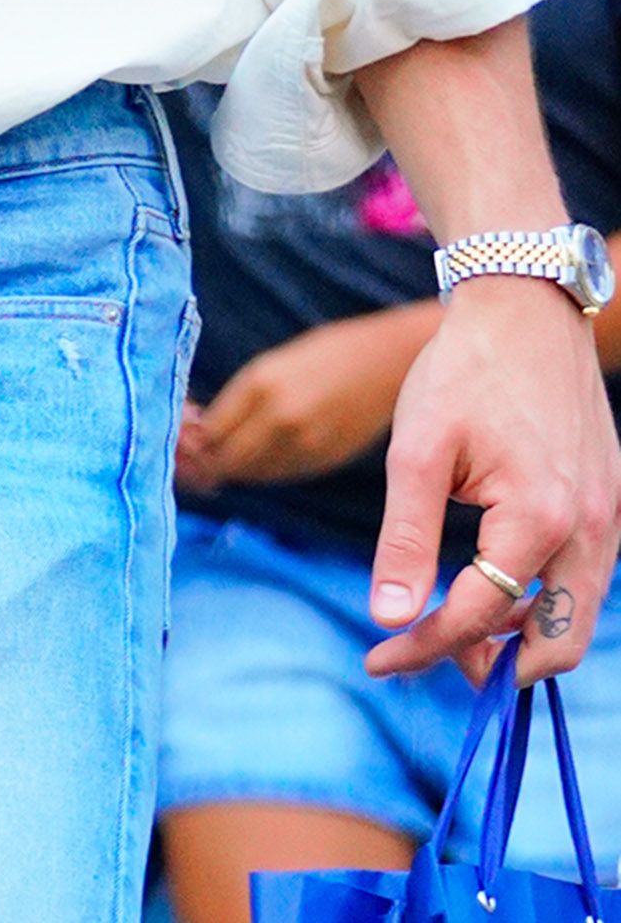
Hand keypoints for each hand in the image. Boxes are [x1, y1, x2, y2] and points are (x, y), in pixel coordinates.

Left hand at [177, 311, 431, 491]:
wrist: (388, 362)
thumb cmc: (324, 354)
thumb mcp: (272, 366)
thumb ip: (239, 400)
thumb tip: (199, 429)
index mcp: (260, 385)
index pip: (210, 432)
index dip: (189, 442)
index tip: (178, 438)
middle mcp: (281, 418)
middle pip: (227, 460)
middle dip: (204, 462)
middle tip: (191, 457)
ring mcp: (307, 444)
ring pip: (253, 472)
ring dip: (231, 468)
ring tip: (217, 453)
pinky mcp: (326, 460)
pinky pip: (282, 474)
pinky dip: (262, 470)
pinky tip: (255, 455)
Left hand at [366, 279, 620, 682]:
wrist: (523, 312)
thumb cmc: (463, 374)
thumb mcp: (416, 449)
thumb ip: (405, 537)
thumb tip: (389, 618)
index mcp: (540, 519)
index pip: (480, 616)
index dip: (425, 647)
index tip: (379, 659)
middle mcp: (590, 531)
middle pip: (556, 644)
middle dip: (492, 666)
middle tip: (425, 652)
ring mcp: (609, 521)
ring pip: (575, 618)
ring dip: (519, 636)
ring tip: (451, 622)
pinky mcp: (609, 507)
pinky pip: (583, 580)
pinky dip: (540, 599)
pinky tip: (490, 582)